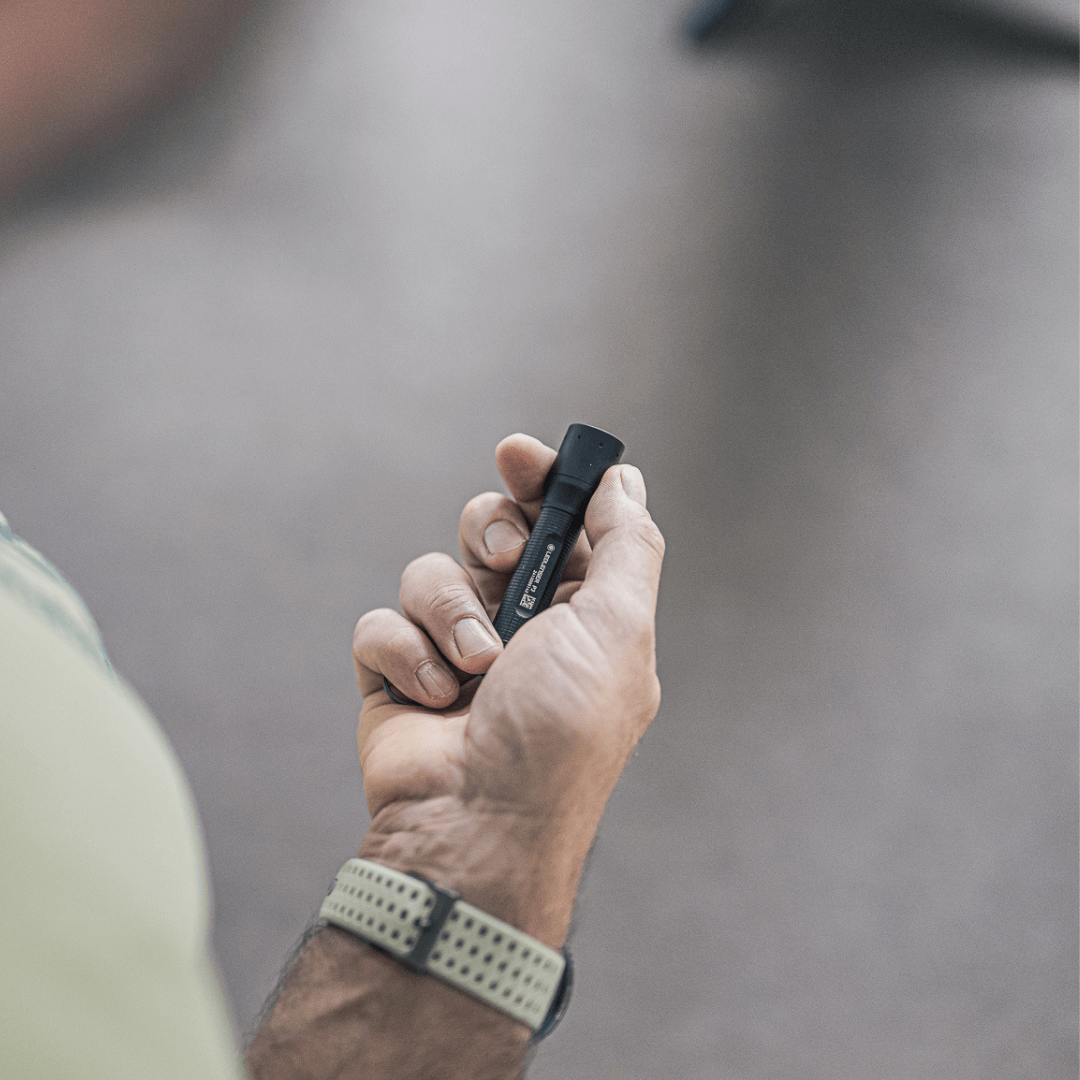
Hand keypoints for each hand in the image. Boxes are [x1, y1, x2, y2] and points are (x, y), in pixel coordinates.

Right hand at [351, 433, 664, 944]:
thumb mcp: (617, 629)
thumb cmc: (560, 735)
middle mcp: (519, 627)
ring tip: (475, 668)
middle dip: (488, 531)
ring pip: (429, 572)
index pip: (561, 522)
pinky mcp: (398, 674)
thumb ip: (626, 545)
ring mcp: (454, 651)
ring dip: (450, 613)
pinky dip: (405, 655)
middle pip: (488, 529)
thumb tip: (623, 479)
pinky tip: (433, 698)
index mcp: (582, 613)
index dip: (542, 480)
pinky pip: (381, 623)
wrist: (479, 826)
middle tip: (498, 558)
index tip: (521, 454)